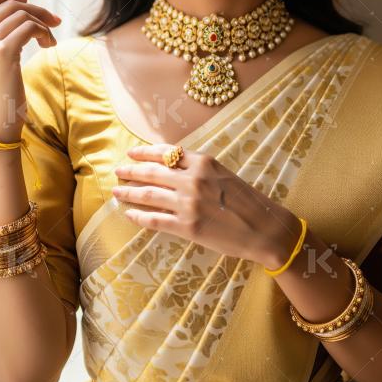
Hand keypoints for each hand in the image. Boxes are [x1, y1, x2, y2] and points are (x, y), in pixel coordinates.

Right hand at [0, 0, 61, 141]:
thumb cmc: (1, 89)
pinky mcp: (2, 51)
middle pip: (10, 4)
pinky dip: (44, 33)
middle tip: (55, 20)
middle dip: (36, 8)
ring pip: (22, 14)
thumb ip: (4, 26)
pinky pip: (30, 27)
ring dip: (43, 24)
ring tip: (50, 41)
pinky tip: (49, 45)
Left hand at [112, 143, 299, 265]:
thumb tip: (172, 166)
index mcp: (203, 162)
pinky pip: (155, 220)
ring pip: (148, 195)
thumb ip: (199, 169)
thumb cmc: (247, 201)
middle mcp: (193, 180)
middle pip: (152, 172)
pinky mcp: (188, 227)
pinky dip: (139, 216)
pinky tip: (129, 214)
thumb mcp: (223, 174)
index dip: (145, 152)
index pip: (166, 152)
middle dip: (131, 171)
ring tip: (116, 192)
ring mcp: (189, 204)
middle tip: (117, 171)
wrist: (264, 228)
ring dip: (129, 192)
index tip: (131, 153)